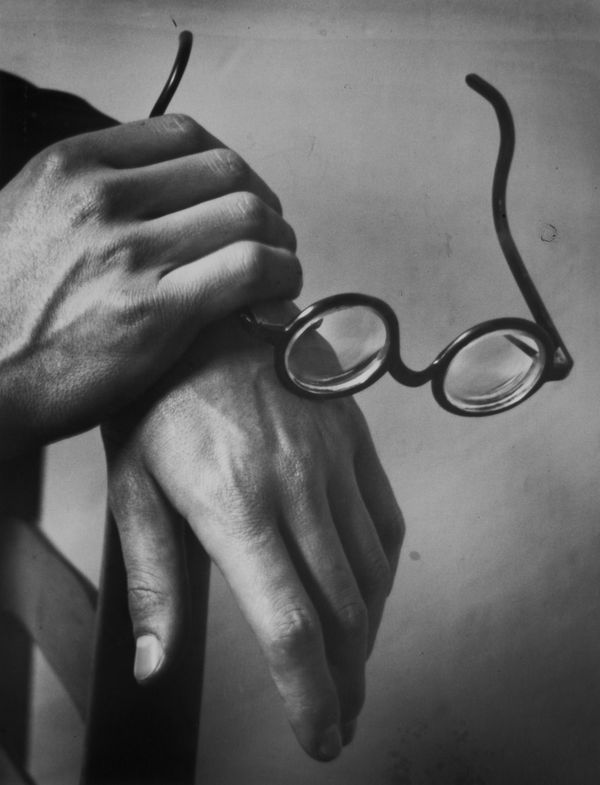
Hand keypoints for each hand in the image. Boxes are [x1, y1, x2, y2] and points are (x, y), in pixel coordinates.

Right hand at [0, 115, 300, 455]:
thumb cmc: (10, 309)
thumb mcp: (29, 217)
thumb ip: (86, 192)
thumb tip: (153, 188)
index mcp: (72, 167)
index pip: (183, 135)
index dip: (228, 165)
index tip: (238, 194)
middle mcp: (102, 199)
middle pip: (226, 171)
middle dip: (263, 201)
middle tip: (270, 233)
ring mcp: (131, 254)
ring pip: (248, 215)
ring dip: (280, 239)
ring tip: (282, 263)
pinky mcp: (159, 312)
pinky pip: (251, 269)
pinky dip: (282, 273)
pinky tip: (283, 288)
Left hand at [102, 315, 403, 761]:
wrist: (207, 318)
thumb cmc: (157, 403)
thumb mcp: (134, 488)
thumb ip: (153, 579)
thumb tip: (157, 664)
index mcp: (234, 507)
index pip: (289, 624)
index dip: (311, 694)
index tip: (323, 736)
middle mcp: (295, 487)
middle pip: (342, 611)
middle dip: (344, 678)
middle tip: (338, 712)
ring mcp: (332, 459)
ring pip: (371, 572)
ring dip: (365, 632)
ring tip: (349, 664)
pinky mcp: (353, 437)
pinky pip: (386, 520)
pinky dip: (383, 570)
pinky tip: (368, 590)